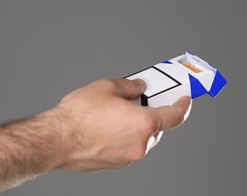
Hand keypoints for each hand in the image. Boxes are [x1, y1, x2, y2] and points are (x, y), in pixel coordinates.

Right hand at [52, 79, 190, 170]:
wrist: (55, 140)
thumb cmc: (79, 116)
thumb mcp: (107, 87)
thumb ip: (129, 87)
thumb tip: (138, 88)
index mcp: (144, 124)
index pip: (175, 116)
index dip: (184, 107)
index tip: (185, 100)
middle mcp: (140, 144)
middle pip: (157, 128)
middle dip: (152, 114)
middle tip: (142, 102)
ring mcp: (128, 157)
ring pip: (143, 138)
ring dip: (138, 126)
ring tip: (119, 113)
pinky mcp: (116, 164)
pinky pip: (129, 147)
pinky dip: (126, 136)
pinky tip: (110, 127)